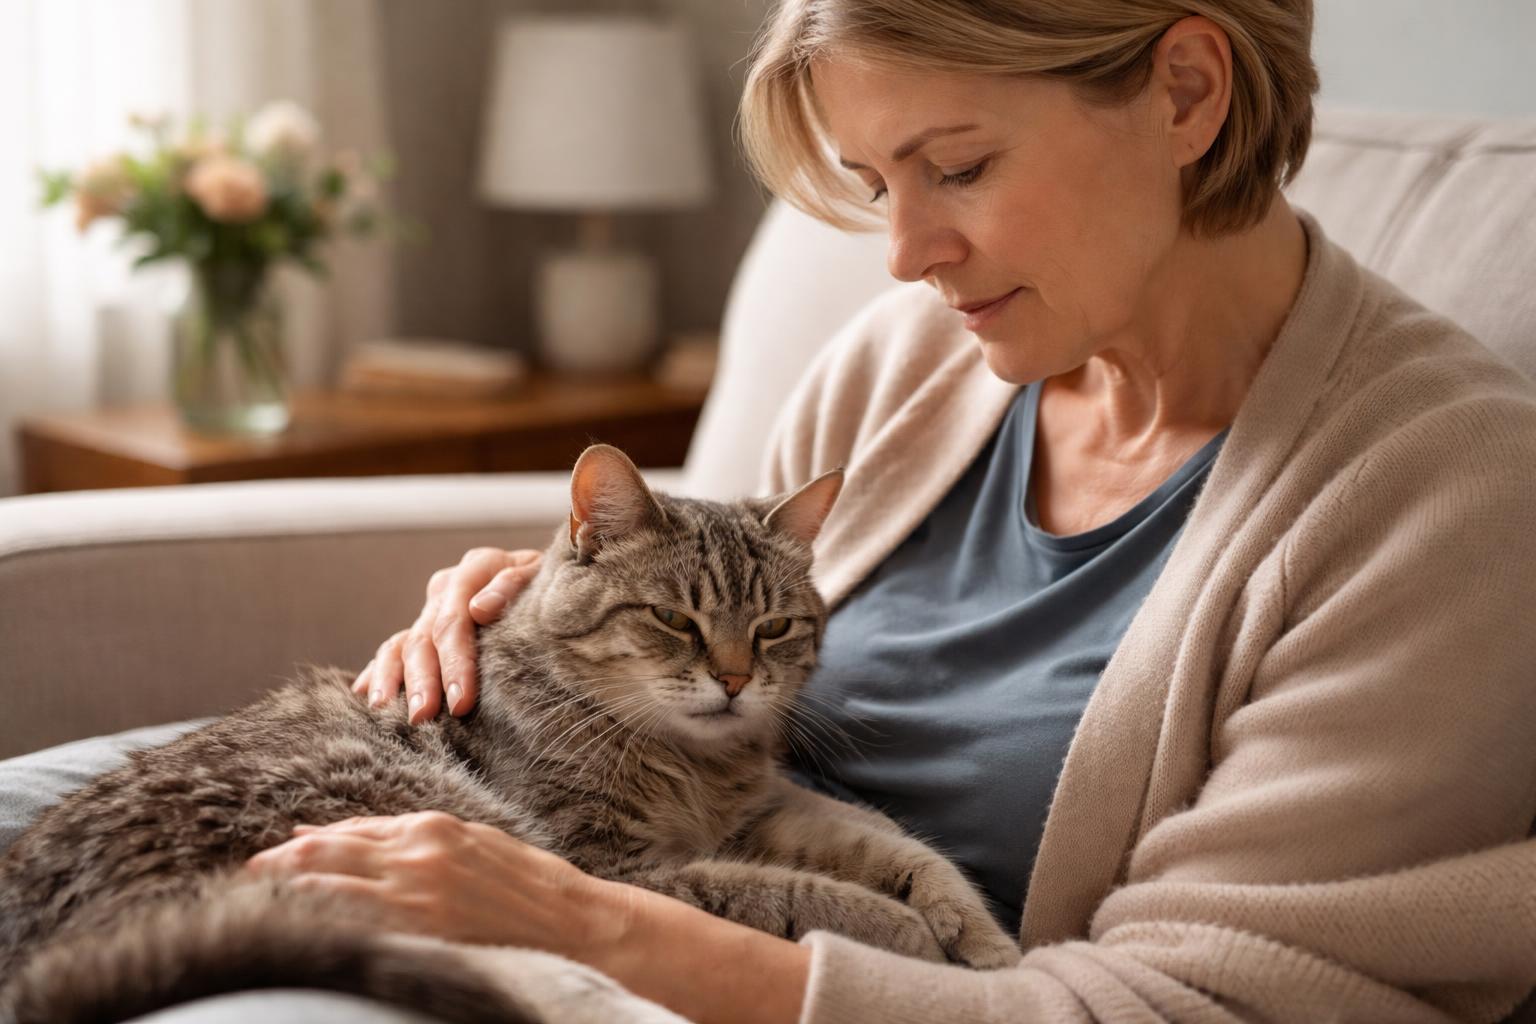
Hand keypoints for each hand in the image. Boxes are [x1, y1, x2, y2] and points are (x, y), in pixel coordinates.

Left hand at [243, 811, 625, 954]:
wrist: (575, 922)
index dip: (309, 842)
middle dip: (283, 863)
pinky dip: (323, 915)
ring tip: (257, 895)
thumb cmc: (527, 885)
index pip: (352, 832)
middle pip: (330, 853)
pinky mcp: (424, 927)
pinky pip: (357, 920)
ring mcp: (418, 892)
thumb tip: (350, 839)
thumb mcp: (473, 844)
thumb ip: (414, 840)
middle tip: (247, 872)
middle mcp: (418, 853)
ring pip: (334, 882)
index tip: (278, 853)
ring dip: (291, 887)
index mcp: (432, 827)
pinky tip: (297, 922)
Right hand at [353, 548, 541, 724]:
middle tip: (423, 716)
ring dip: (392, 678)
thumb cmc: (552, 586)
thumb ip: (515, 584)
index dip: (455, 660)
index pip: (456, 617)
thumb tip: (480, 608)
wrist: (549, 582)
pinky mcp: (423, 629)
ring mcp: (431, 609)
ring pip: (402, 643)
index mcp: (477, 567)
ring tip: (385, 711)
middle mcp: (447, 587)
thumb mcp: (545, 576)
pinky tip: (364, 696)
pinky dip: (377, 672)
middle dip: (423, 679)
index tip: (461, 701)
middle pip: (426, 635)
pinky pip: (392, 650)